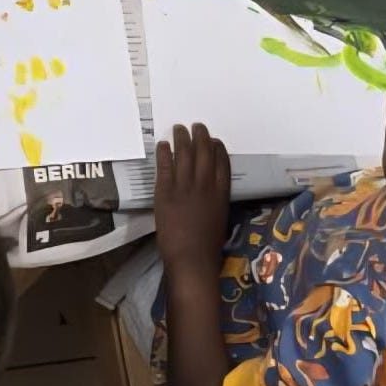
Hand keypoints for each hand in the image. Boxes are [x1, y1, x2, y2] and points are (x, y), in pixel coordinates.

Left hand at [155, 123, 230, 281]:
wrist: (191, 259)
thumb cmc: (208, 246)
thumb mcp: (220, 218)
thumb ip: (216, 199)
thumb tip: (211, 189)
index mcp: (221, 193)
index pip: (223, 162)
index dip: (218, 148)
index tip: (214, 140)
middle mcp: (205, 185)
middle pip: (204, 152)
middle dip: (201, 136)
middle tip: (196, 126)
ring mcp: (185, 186)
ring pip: (184, 153)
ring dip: (182, 138)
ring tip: (179, 128)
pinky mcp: (166, 191)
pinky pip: (165, 165)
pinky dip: (164, 152)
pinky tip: (163, 144)